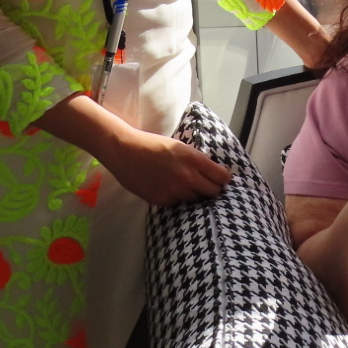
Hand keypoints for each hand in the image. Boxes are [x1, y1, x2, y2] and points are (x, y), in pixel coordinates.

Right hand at [103, 127, 231, 206]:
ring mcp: (175, 191)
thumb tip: (212, 173)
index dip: (222, 178)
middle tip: (207, 184)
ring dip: (195, 194)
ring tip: (186, 186)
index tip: (221, 178)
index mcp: (194, 159)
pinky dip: (177, 198)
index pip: (221, 177)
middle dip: (212, 188)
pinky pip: (178, 203)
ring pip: (196, 199)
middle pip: (213, 192)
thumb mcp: (180, 147)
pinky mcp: (163, 200)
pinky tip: (169, 188)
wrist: (125, 151)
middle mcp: (188, 176)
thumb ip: (196, 161)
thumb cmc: (153, 144)